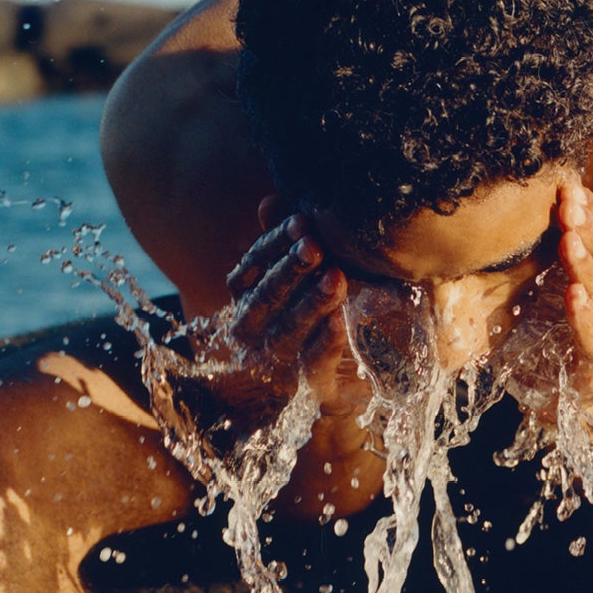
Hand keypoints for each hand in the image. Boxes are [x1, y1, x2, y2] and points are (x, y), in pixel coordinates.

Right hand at [212, 197, 366, 426]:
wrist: (344, 385)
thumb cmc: (319, 318)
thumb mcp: (303, 277)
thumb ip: (284, 242)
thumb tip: (268, 202)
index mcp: (247, 304)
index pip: (250, 270)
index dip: (272, 245)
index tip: (300, 222)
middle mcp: (255, 336)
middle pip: (265, 299)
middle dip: (290, 270)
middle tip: (315, 246)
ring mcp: (280, 366)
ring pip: (287, 331)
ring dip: (310, 303)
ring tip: (335, 277)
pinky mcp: (311, 391)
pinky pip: (314, 367)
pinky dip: (325, 344)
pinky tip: (340, 321)